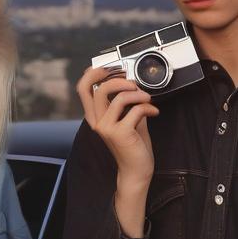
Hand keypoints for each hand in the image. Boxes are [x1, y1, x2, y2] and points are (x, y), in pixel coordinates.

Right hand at [77, 65, 158, 184]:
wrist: (137, 170)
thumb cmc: (133, 145)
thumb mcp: (127, 119)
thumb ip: (126, 103)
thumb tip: (133, 84)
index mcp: (95, 116)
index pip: (83, 89)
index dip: (93, 73)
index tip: (109, 68)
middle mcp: (97, 121)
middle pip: (99, 88)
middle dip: (119, 80)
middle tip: (133, 84)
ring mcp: (106, 127)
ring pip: (120, 98)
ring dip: (139, 94)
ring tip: (148, 99)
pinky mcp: (120, 133)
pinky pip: (135, 110)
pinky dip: (148, 107)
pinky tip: (154, 112)